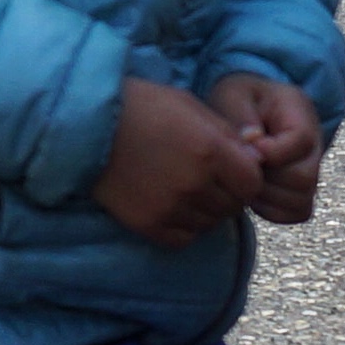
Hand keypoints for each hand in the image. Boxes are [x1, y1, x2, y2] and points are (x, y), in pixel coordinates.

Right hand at [94, 78, 265, 247]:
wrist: (88, 125)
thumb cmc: (143, 107)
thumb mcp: (191, 107)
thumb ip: (227, 135)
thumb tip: (256, 160)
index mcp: (210, 150)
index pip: (252, 184)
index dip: (246, 177)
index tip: (234, 170)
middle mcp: (194, 183)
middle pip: (232, 206)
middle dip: (226, 193)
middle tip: (207, 178)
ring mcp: (171, 207)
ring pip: (209, 223)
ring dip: (205, 210)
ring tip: (185, 188)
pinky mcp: (148, 224)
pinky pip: (183, 238)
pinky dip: (184, 226)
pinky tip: (172, 205)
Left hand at [206, 72, 324, 224]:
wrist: (248, 111)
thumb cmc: (240, 101)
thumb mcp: (232, 95)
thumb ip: (240, 115)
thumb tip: (253, 143)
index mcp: (300, 112)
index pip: (301, 141)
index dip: (272, 153)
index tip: (246, 149)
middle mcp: (315, 143)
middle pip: (304, 177)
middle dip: (266, 179)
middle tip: (241, 168)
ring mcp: (313, 170)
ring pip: (302, 200)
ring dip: (266, 197)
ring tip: (245, 179)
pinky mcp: (304, 192)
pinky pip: (297, 213)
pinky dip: (271, 210)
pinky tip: (252, 193)